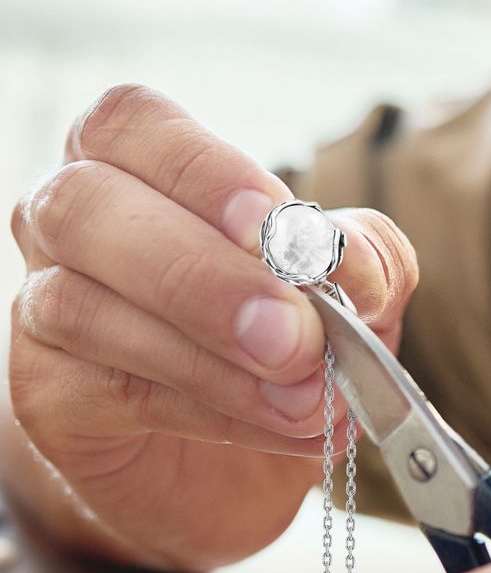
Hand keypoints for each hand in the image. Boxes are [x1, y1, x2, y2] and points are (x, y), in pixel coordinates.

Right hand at [6, 84, 417, 570]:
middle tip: (296, 335)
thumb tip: (355, 265)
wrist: (231, 449)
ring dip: (212, 357)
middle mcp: (71, 220)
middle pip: (90, 207)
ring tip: (303, 394)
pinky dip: (209, 409)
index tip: (277, 225)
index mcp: (137, 164)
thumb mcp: (346, 287)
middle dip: (205, 274)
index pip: (134, 124)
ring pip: (84, 307)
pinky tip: (278, 423)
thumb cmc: (284, 339)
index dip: (205, 169)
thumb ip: (364, 259)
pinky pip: (109, 392)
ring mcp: (43, 307)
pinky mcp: (48, 394)